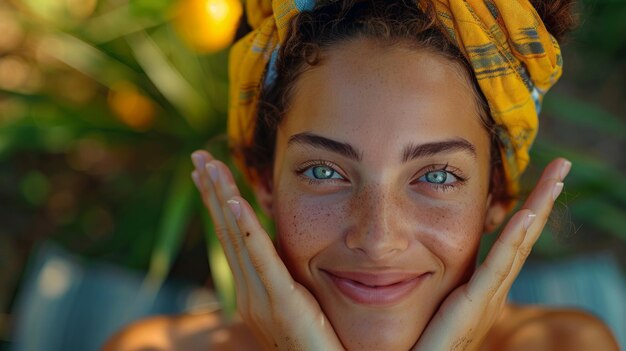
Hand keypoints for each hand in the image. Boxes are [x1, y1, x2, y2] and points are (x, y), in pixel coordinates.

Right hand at [190, 151, 344, 349]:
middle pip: (226, 231)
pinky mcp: (281, 302)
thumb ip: (287, 279)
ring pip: (236, 238)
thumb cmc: (319, 347)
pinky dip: (245, 227)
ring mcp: (260, 299)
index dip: (218, 203)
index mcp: (253, 292)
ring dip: (221, 198)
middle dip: (211, 191)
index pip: (232, 238)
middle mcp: (248, 293)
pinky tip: (234, 202)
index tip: (208, 174)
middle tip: (198, 156)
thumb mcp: (299, 306)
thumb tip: (286, 252)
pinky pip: (260, 258)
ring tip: (209, 166)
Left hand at [412, 158, 570, 350]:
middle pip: (525, 236)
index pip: (513, 240)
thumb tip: (428, 252)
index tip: (540, 180)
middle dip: (543, 199)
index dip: (529, 209)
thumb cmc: (421, 341)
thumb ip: (439, 278)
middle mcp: (494, 290)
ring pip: (519, 244)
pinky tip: (527, 214)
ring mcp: (489, 297)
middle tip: (561, 166)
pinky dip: (514, 240)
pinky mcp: (475, 305)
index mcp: (486, 287)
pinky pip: (498, 267)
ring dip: (538, 208)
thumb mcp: (434, 301)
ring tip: (555, 176)